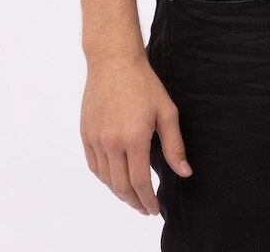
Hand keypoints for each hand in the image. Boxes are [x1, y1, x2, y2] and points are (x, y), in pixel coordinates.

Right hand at [80, 53, 191, 214]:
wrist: (113, 60)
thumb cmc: (143, 82)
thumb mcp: (166, 111)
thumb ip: (174, 145)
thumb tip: (184, 172)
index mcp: (134, 138)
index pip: (140, 182)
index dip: (148, 200)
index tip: (154, 209)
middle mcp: (112, 143)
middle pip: (121, 186)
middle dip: (135, 202)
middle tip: (145, 208)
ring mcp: (96, 139)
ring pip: (106, 179)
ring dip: (119, 192)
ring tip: (132, 197)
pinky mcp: (85, 133)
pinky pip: (94, 166)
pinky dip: (104, 178)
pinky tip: (114, 179)